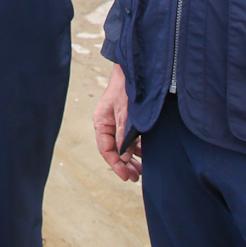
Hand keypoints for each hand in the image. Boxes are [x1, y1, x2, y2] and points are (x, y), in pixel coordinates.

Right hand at [92, 64, 142, 181]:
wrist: (136, 69)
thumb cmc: (126, 88)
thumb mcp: (125, 113)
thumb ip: (123, 135)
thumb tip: (124, 157)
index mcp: (101, 122)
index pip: (106, 149)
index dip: (115, 164)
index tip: (126, 175)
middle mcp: (108, 124)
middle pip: (114, 150)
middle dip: (124, 165)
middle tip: (135, 178)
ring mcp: (118, 122)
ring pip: (123, 146)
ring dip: (132, 158)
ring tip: (141, 171)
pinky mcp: (129, 119)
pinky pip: (131, 138)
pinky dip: (137, 147)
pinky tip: (144, 154)